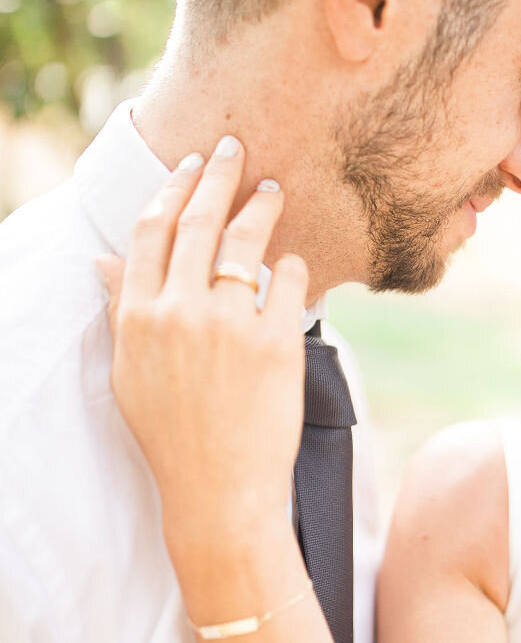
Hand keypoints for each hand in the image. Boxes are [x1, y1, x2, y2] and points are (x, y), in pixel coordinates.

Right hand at [97, 137, 308, 551]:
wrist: (220, 491)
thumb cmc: (174, 436)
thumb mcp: (130, 374)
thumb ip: (122, 312)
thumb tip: (104, 262)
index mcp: (138, 317)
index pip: (152, 231)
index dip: (173, 188)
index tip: (191, 165)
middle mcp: (180, 312)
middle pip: (198, 222)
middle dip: (219, 175)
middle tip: (235, 150)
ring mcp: (229, 325)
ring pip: (246, 241)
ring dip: (261, 207)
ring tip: (273, 192)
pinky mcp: (277, 342)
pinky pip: (289, 282)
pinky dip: (293, 268)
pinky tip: (294, 265)